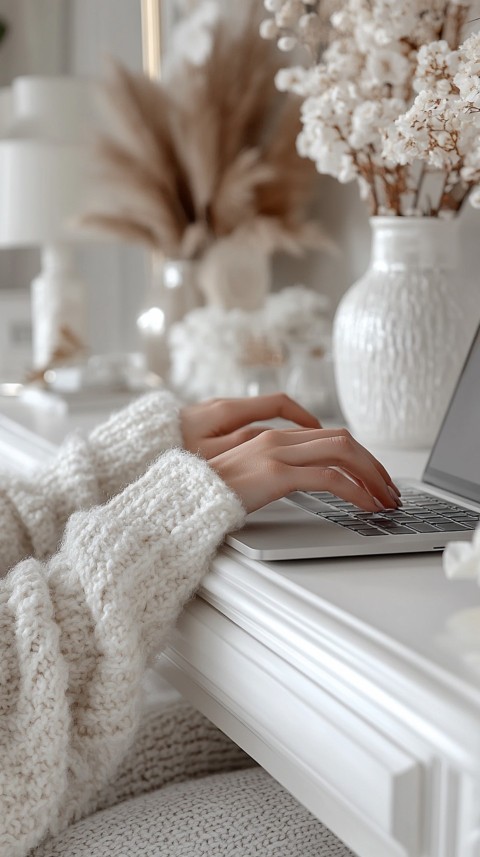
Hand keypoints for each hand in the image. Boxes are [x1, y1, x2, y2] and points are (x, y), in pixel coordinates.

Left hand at [180, 394, 320, 459]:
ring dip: (284, 439)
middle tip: (325, 447)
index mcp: (227, 411)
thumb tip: (270, 440)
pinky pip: (245, 433)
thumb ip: (241, 444)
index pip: (278, 405)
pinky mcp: (206, 431)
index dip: (304, 416)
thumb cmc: (166, 450)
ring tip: (304, 457)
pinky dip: (263, 444)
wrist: (133, 451)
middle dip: (303, 431)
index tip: (322, 431)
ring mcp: (215, 420)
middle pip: (274, 414)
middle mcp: (223, 410)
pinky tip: (269, 461)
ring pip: (260, 426)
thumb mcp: (208, 452)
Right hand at [208, 426, 400, 513]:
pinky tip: (367, 506)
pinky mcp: (276, 474)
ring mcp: (276, 453)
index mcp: (271, 437)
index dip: (358, 455)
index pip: (328, 437)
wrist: (180, 502)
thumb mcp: (247, 480)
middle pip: (343, 440)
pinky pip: (331, 479)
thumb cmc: (208, 497)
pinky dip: (358, 492)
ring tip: (385, 499)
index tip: (372, 477)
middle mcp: (276, 438)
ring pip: (344, 452)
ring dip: (372, 476)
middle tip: (388, 489)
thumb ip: (274, 474)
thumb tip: (302, 484)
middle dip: (373, 464)